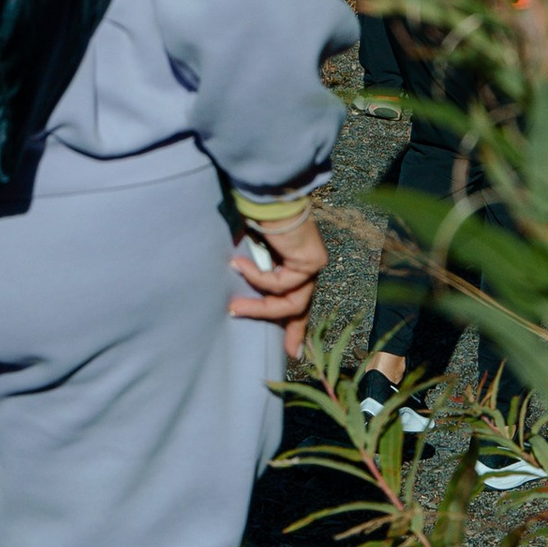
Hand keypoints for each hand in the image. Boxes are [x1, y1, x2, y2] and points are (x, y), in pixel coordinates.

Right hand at [230, 206, 327, 361]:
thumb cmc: (255, 214)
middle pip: (300, 307)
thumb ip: (255, 271)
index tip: (294, 351)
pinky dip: (258, 278)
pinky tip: (239, 264)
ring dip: (259, 308)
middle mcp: (309, 264)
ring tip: (233, 306)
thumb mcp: (253, 252)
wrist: (267, 193)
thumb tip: (234, 286)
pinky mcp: (311, 262)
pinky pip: (281, 284)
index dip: (295, 326)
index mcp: (297, 262)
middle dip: (292, 330)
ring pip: (291, 302)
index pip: (298, 298)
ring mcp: (313, 264)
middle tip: (288, 353)